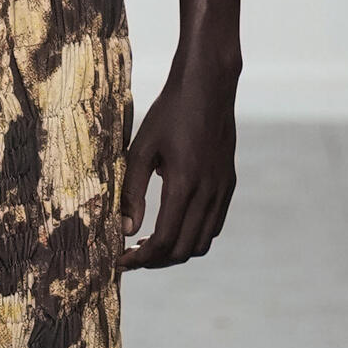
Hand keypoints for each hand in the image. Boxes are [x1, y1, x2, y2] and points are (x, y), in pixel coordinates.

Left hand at [121, 56, 239, 270]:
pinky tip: (173, 224)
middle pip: (183, 250)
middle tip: (131, 256)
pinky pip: (214, 225)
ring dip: (175, 252)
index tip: (120, 260)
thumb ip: (132, 191)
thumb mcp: (140, 149)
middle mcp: (208, 192)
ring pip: (202, 243)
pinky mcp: (228, 184)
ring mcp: (222, 189)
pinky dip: (193, 236)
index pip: (163, 240)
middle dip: (155, 261)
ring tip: (150, 245)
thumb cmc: (168, 113)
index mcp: (184, 184)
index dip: (139, 259)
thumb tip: (125, 230)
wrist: (208, 87)